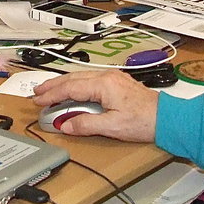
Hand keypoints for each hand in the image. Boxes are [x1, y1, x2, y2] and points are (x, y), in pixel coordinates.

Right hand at [32, 69, 157, 141]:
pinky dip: (75, 85)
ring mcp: (113, 78)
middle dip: (53, 85)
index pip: (70, 88)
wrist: (167, 118)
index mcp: (104, 84)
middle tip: (37, 92)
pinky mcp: (117, 83)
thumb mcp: (112, 126)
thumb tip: (67, 125)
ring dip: (63, 84)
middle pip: (73, 79)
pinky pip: (89, 80)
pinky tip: (72, 90)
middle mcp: (107, 77)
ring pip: (80, 78)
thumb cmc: (145, 120)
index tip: (38, 100)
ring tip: (49, 90)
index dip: (52, 94)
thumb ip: (86, 124)